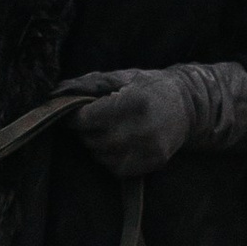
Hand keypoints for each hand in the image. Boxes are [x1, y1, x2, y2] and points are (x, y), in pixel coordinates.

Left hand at [67, 62, 246, 176]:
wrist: (189, 106)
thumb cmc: (151, 87)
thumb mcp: (123, 77)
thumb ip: (90, 83)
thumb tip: (57, 92)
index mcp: (134, 102)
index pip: (87, 119)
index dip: (75, 118)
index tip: (74, 114)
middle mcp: (142, 128)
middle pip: (93, 139)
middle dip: (87, 131)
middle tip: (95, 121)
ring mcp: (149, 149)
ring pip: (101, 156)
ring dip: (98, 145)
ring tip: (110, 131)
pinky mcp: (153, 163)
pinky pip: (116, 168)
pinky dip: (110, 158)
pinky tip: (119, 144)